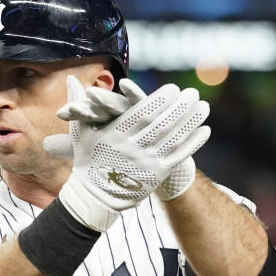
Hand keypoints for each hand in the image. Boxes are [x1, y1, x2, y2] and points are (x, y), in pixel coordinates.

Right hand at [52, 77, 210, 201]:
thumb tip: (69, 79)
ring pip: (172, 139)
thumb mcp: (81, 132)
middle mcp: (131, 149)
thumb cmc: (88, 160)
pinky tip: (205, 130)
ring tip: (204, 106)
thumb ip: (79, 105)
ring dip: (190, 122)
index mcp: (114, 136)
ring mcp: (145, 163)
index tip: (173, 88)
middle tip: (193, 92)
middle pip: (160, 125)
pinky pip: (177, 157)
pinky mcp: (155, 175)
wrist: (95, 196)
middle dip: (178, 108)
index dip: (158, 101)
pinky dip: (193, 143)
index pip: (140, 115)